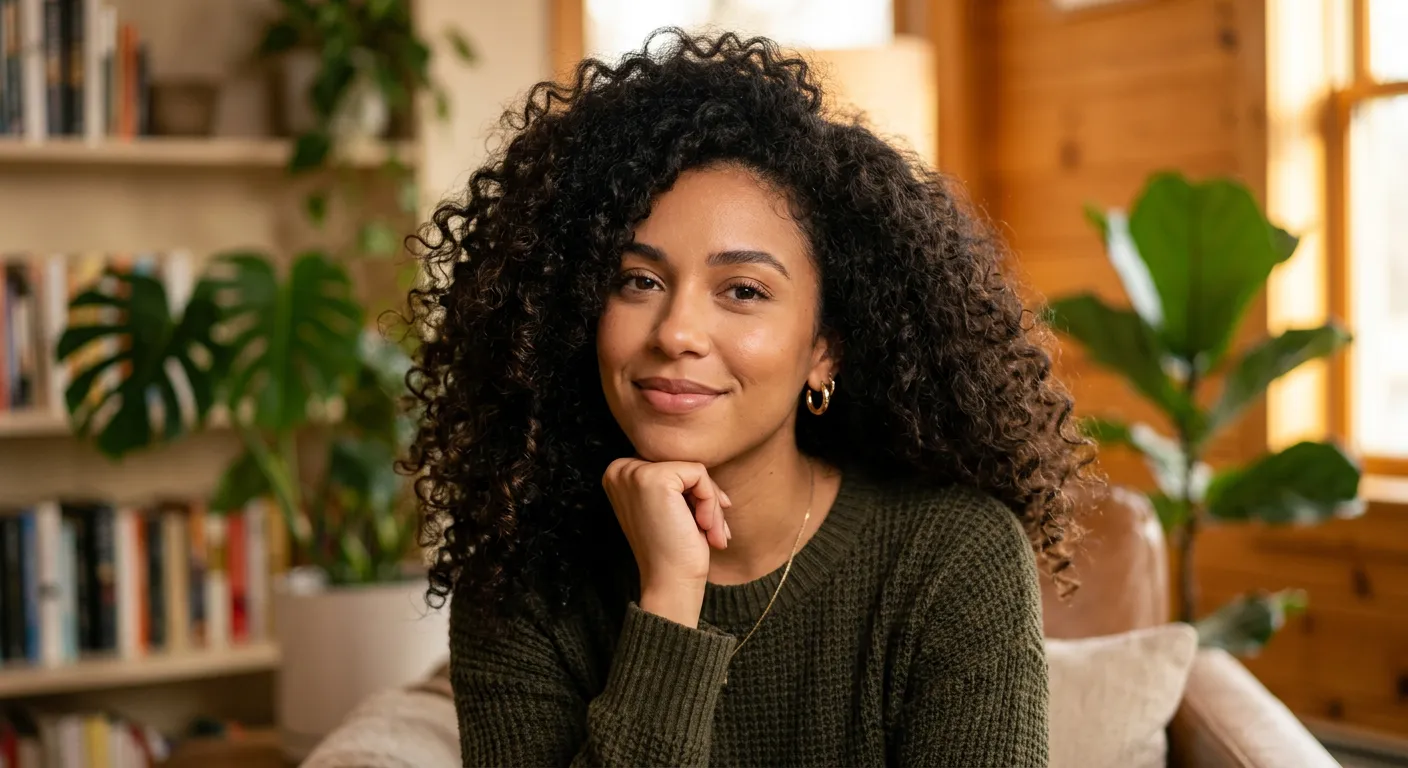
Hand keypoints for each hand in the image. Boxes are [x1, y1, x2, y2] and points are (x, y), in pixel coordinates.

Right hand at [602, 459, 731, 626]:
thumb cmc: (674, 549)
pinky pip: (700, 474)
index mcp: (617, 474)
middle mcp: (618, 469)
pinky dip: (710, 502)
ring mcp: (633, 472)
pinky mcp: (654, 478)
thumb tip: (702, 458)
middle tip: (714, 530)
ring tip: (712, 533)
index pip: (670, 464)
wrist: (670, 583)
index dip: (693, 492)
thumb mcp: (669, 506)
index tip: (704, 521)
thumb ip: (674, 479)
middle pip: (682, 464)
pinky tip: (703, 527)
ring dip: (711, 503)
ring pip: (694, 469)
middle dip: (706, 497)